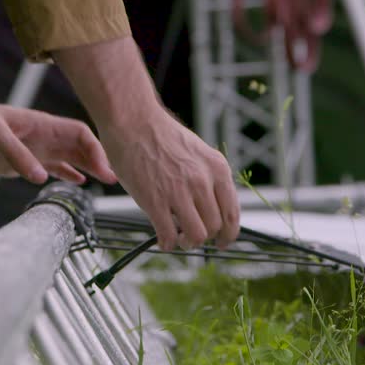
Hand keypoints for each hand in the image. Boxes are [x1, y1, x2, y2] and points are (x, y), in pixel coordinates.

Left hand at [0, 46, 116, 184]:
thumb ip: (16, 153)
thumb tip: (40, 177)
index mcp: (40, 125)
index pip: (79, 134)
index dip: (95, 150)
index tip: (104, 171)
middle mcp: (42, 136)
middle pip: (80, 147)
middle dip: (98, 161)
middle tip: (114, 181)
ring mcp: (35, 148)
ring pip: (71, 157)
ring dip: (88, 167)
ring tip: (105, 182)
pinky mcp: (24, 160)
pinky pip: (54, 166)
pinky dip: (68, 173)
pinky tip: (79, 182)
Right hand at [53, 37, 239, 249]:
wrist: (132, 120)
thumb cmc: (160, 135)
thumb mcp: (196, 152)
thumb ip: (207, 177)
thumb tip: (210, 207)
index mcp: (217, 168)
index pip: (232, 213)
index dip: (228, 234)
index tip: (220, 242)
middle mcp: (202, 181)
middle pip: (215, 227)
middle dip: (204, 238)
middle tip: (190, 236)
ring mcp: (179, 191)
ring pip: (196, 236)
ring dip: (187, 244)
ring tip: (178, 239)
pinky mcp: (155, 200)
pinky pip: (168, 235)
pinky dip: (167, 244)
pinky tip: (162, 240)